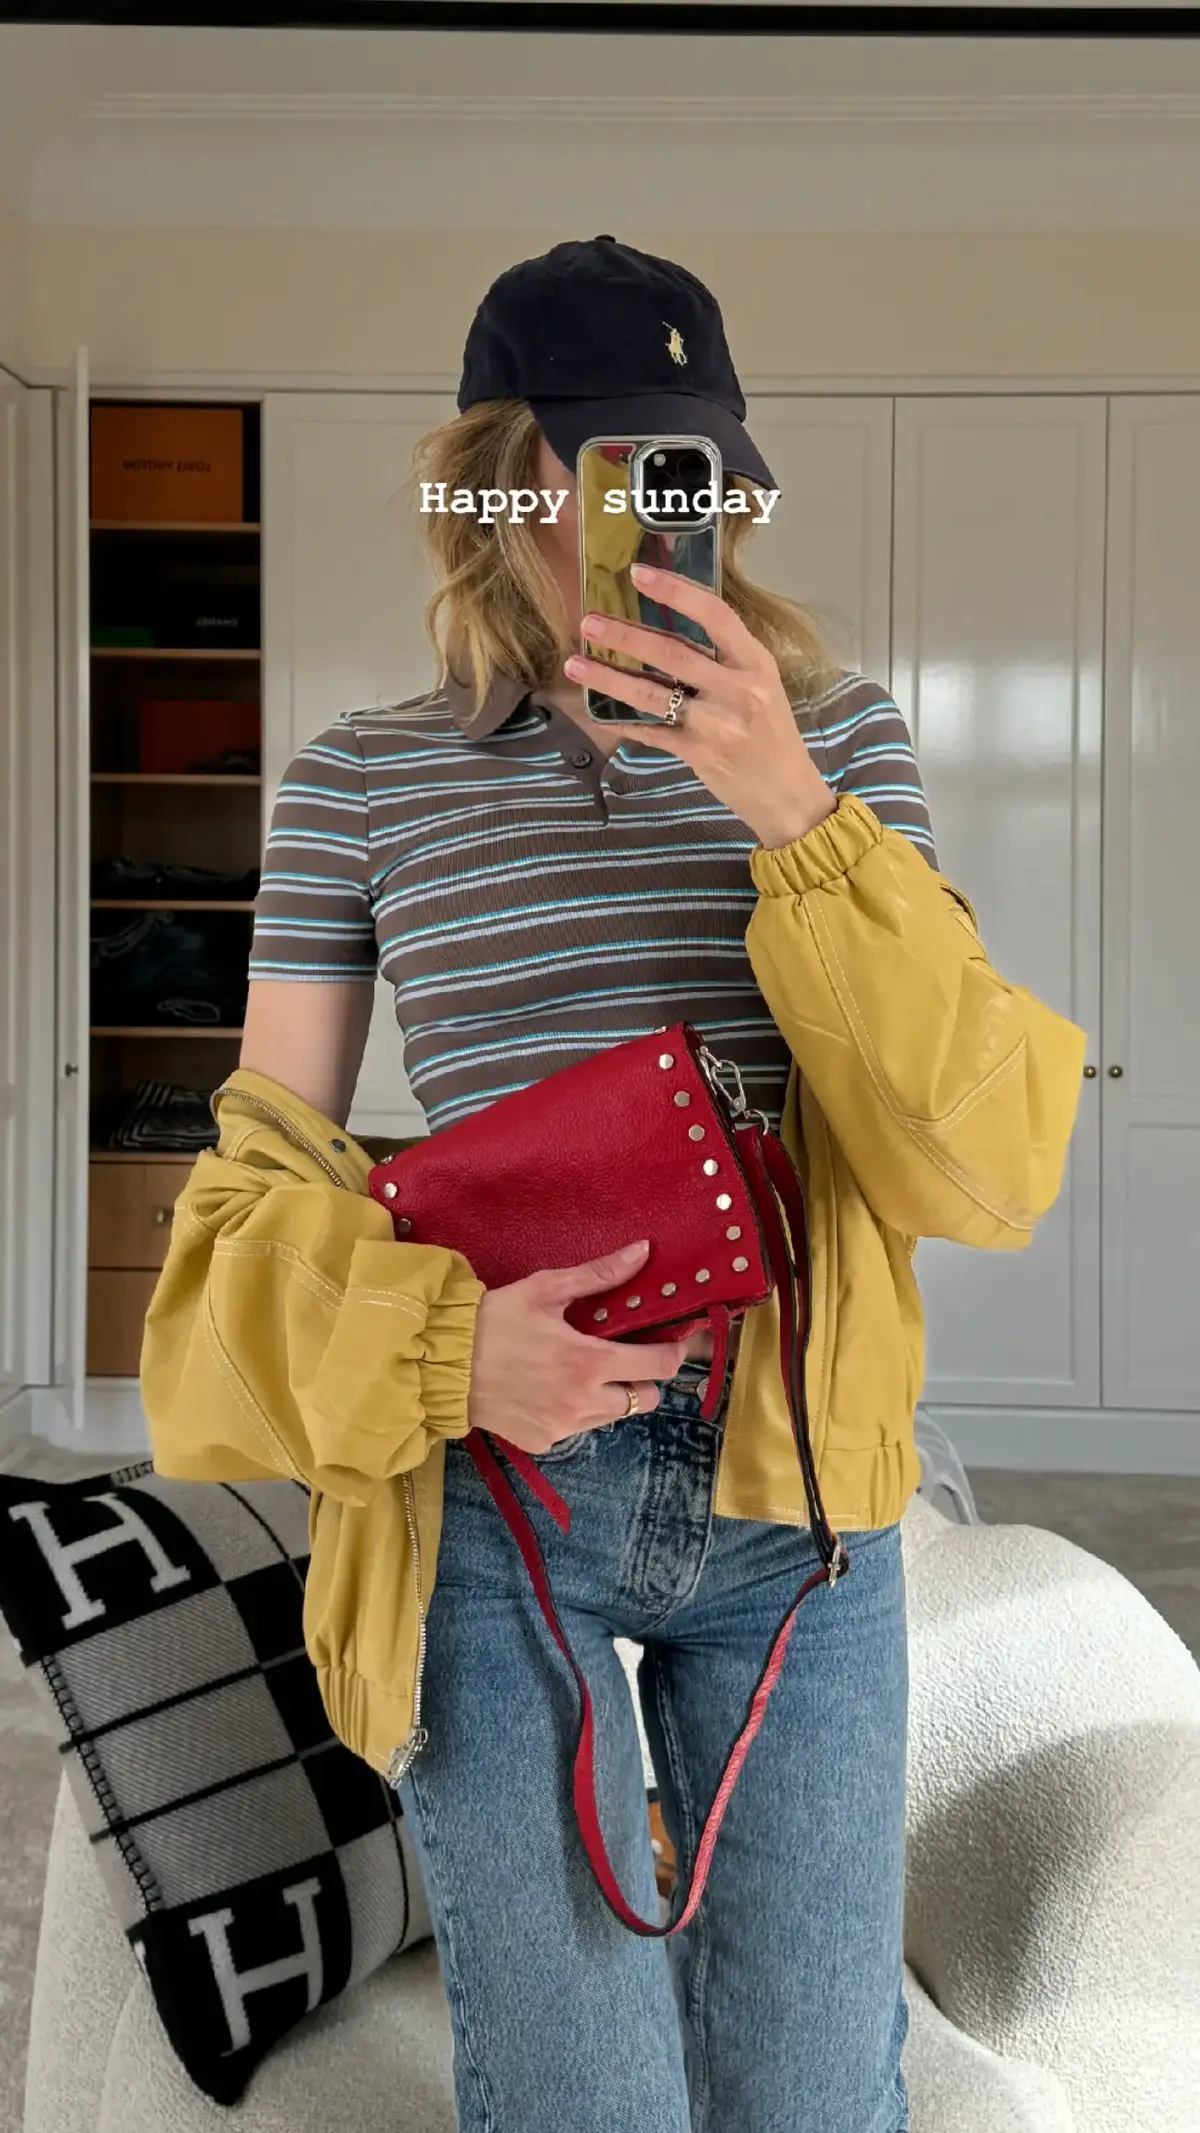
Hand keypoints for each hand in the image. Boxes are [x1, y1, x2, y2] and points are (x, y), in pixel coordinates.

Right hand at [466, 1240, 690, 1455]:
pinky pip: (577, 1429)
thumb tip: (642, 1252)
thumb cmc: (493, 1321)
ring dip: (609, 1395)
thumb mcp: (546, 1289)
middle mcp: (583, 1403)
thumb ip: (599, 1275)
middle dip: (643, 1379)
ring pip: (612, 1417)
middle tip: (624, 1357)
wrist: (442, 1364)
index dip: (673, 1353)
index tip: (672, 1342)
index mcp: (590, 1362)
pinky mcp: (543, 1442)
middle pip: (645, 1401)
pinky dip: (575, 1411)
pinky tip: (550, 1389)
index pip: (659, 1367)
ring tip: (581, 1370)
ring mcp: (564, 1428)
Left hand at [563, 563, 836, 849]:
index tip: (638, 574)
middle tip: (589, 621)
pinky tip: (598, 711)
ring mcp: (716, 724)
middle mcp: (737, 689)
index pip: (714, 615)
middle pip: (673, 653)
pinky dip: (622, 722)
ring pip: (652, 694)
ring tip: (575, 663)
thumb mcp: (762, 684)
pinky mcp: (697, 753)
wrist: (787, 793)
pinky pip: (651, 732)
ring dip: (609, 678)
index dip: (675, 591)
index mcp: (755, 662)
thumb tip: (673, 624)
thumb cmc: (772, 732)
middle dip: (625, 635)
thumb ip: (726, 657)